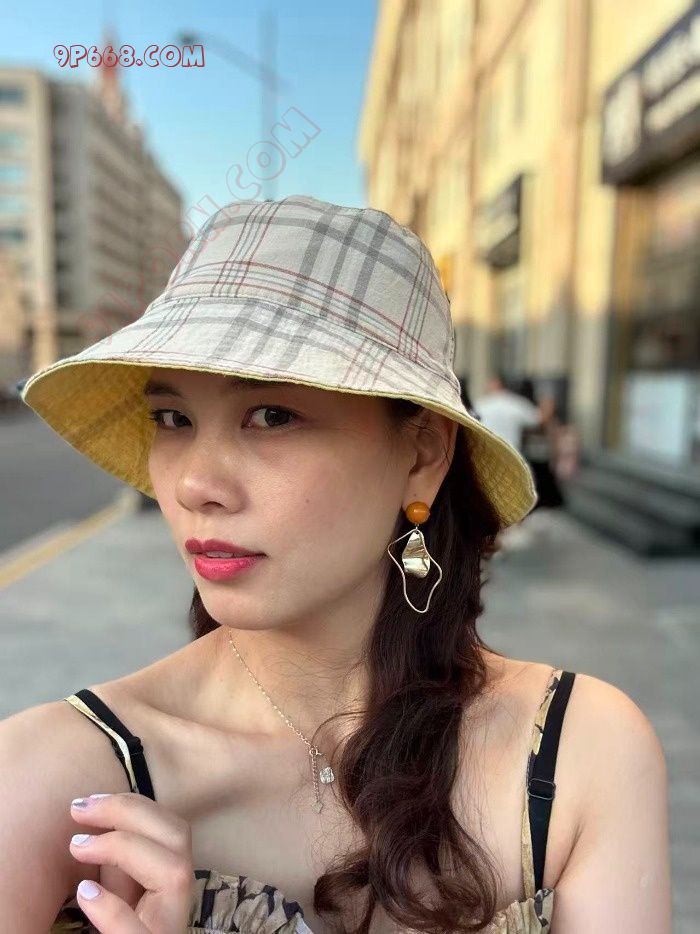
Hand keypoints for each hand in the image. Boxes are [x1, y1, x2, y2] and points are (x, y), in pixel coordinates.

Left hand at [69, 791, 193, 932]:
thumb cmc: (126, 932)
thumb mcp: (125, 896)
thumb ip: (123, 865)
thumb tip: (101, 820)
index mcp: (172, 880)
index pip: (172, 827)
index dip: (133, 804)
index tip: (87, 801)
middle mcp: (180, 901)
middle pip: (178, 837)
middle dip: (130, 813)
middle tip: (79, 811)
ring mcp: (169, 928)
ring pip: (174, 873)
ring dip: (124, 848)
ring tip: (78, 848)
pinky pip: (138, 931)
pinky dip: (112, 909)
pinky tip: (85, 896)